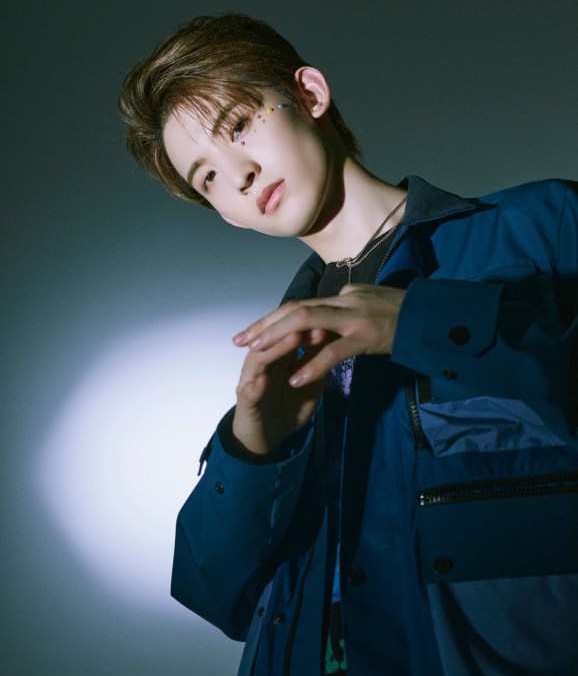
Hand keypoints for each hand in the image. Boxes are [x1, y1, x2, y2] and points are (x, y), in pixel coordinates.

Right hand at [232, 328, 325, 455]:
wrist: (266, 439)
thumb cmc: (287, 410)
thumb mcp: (310, 389)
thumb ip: (318, 369)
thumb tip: (335, 347)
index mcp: (278, 359)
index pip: (289, 335)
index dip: (307, 326)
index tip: (328, 320)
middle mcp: (262, 364)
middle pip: (273, 340)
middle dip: (293, 329)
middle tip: (314, 323)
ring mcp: (251, 381)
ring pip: (259, 360)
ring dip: (276, 349)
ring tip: (293, 339)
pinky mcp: (245, 403)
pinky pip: (248, 393)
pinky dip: (255, 386)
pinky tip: (264, 381)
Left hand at [233, 284, 405, 388]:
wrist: (433, 317)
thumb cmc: (404, 314)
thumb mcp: (371, 305)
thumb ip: (346, 309)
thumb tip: (328, 313)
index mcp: (343, 297)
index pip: (300, 306)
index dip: (272, 319)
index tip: (251, 332)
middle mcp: (343, 302)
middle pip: (294, 309)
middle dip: (264, 326)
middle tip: (240, 341)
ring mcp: (354, 318)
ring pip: (306, 322)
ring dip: (277, 338)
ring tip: (256, 355)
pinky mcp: (365, 337)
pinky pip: (333, 352)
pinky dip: (312, 365)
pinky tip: (295, 378)